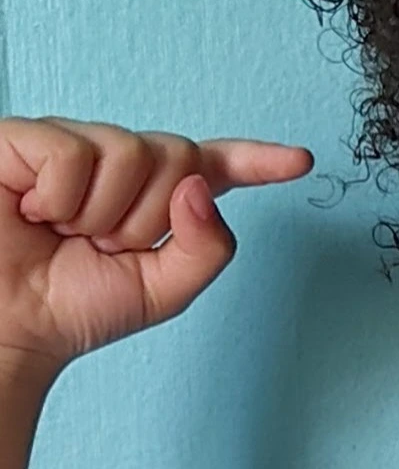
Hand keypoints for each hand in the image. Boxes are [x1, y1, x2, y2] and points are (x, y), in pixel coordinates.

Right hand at [0, 116, 311, 372]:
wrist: (8, 327)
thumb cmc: (72, 307)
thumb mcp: (163, 289)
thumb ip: (206, 246)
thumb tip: (201, 187)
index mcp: (156, 198)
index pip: (215, 167)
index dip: (258, 161)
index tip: (301, 162)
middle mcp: (117, 164)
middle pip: (178, 155)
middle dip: (149, 214)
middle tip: (102, 245)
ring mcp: (71, 146)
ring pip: (130, 151)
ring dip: (103, 212)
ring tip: (66, 232)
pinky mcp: (23, 140)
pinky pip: (72, 153)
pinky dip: (60, 197)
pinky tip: (34, 212)